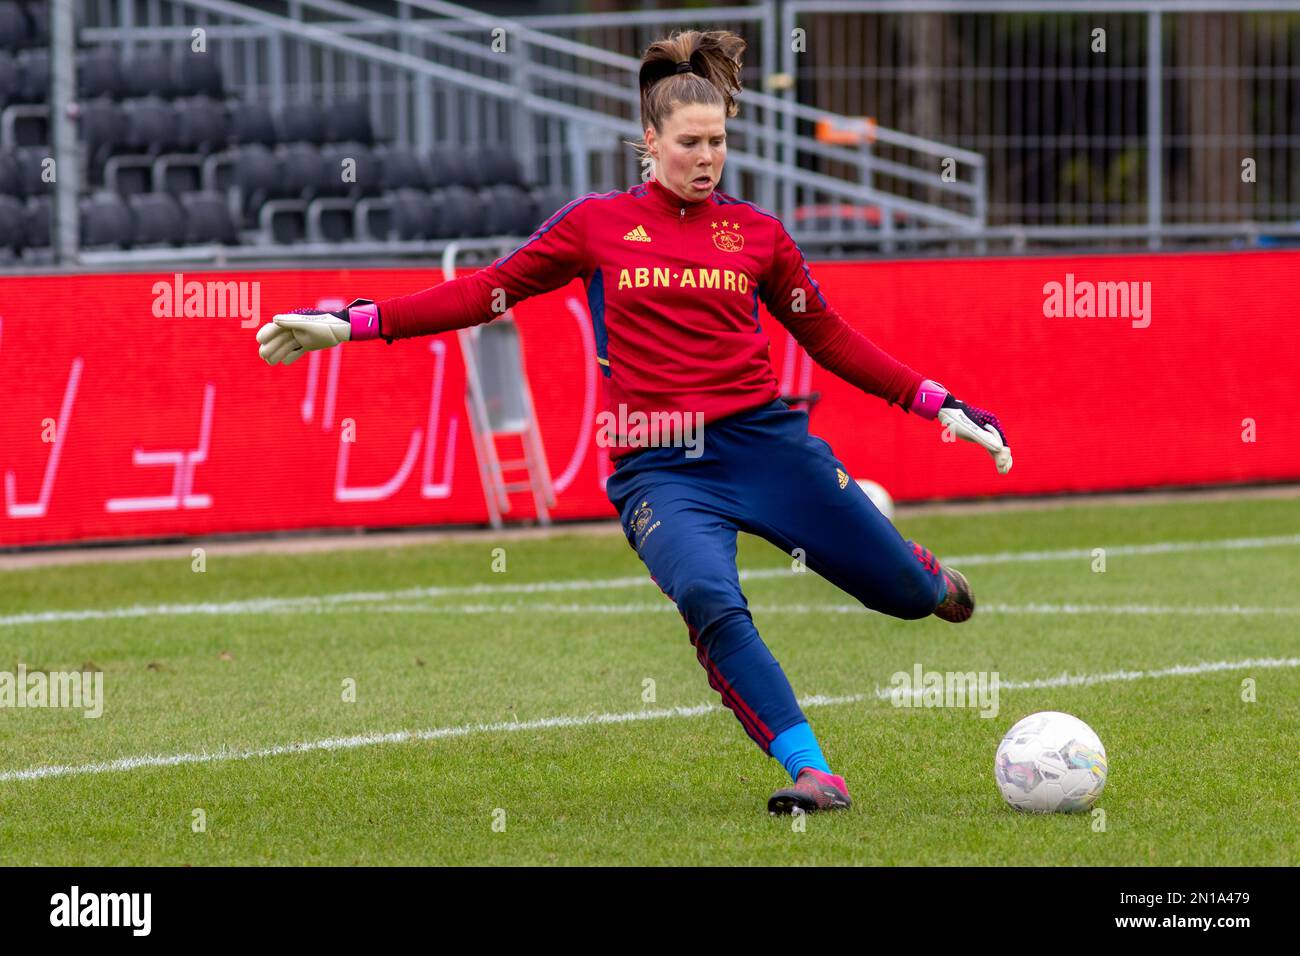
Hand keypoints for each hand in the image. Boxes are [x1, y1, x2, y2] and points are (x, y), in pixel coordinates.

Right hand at [256, 299, 381, 365]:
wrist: (343, 329)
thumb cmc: (326, 324)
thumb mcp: (309, 324)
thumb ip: (292, 322)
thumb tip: (274, 319)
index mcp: (293, 321)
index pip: (276, 327)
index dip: (267, 333)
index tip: (260, 341)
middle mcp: (295, 328)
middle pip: (279, 338)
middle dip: (270, 346)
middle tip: (263, 356)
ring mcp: (302, 336)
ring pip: (286, 345)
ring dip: (278, 353)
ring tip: (270, 362)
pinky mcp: (308, 344)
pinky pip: (297, 350)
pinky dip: (291, 356)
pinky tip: (285, 362)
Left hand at [910, 379, 1011, 473]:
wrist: (944, 409)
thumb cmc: (956, 418)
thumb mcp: (969, 429)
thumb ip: (983, 437)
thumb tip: (999, 448)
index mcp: (992, 424)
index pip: (1001, 442)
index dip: (1003, 455)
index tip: (1001, 465)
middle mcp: (991, 426)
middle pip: (1001, 444)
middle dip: (1004, 458)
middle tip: (1003, 472)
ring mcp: (985, 430)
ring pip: (996, 446)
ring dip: (1000, 458)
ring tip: (1003, 471)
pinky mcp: (978, 433)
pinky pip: (989, 444)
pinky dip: (994, 454)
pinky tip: (997, 462)